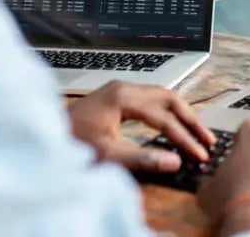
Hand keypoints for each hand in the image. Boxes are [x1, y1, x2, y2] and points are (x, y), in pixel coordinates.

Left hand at [68, 81, 215, 172]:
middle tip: (207, 140)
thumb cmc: (69, 142)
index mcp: (123, 97)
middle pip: (169, 98)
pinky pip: (150, 100)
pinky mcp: (114, 97)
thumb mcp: (106, 154)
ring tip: (196, 133)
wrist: (42, 134)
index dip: (185, 137)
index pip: (165, 117)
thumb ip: (142, 158)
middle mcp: (123, 88)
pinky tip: (172, 125)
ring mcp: (118, 90)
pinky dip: (166, 112)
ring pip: (161, 96)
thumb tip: (174, 161)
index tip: (200, 154)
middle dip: (190, 120)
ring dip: (180, 114)